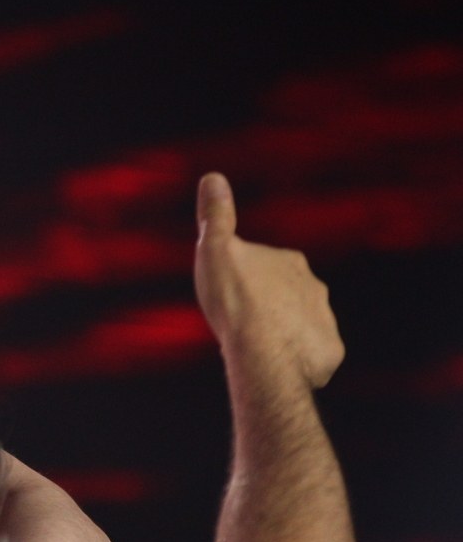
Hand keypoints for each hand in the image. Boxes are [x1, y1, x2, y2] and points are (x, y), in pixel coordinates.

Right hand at [193, 172, 343, 389]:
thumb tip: (213, 176)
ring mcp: (324, 320)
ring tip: (257, 348)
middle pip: (287, 294)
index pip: (265, 265)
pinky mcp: (328, 351)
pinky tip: (275, 365)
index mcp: (290, 261)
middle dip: (268, 305)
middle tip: (241, 322)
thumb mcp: (214, 250)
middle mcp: (315, 286)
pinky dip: (296, 357)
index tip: (228, 293)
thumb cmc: (236, 301)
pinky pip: (311, 352)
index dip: (244, 279)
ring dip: (282, 332)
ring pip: (300, 323)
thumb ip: (216, 216)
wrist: (264, 353)